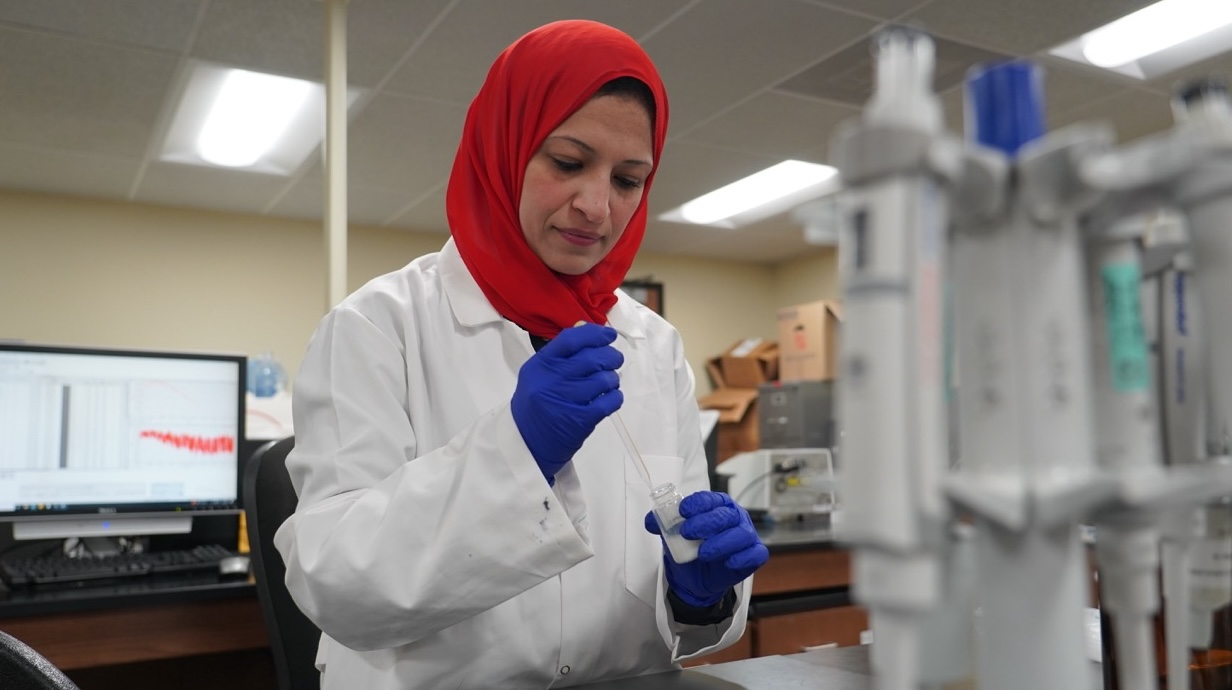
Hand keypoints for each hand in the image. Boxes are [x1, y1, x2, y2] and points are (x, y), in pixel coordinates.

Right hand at [511, 323, 623, 483]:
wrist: (526, 444)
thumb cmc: (536, 406)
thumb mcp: (538, 375)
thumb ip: (561, 354)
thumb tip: (587, 330)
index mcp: (541, 365)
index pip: (572, 339)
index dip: (595, 334)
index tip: (608, 335)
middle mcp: (552, 380)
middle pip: (593, 358)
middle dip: (611, 356)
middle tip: (614, 359)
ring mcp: (566, 400)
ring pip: (604, 379)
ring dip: (613, 379)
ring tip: (609, 382)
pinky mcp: (580, 420)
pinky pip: (609, 401)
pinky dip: (615, 397)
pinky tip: (609, 397)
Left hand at [644, 491, 768, 606]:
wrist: (697, 576)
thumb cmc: (690, 548)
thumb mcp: (672, 535)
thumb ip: (662, 525)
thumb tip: (650, 521)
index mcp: (717, 505)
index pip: (710, 499)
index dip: (698, 503)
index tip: (683, 511)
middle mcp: (734, 516)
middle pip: (725, 515)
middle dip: (706, 522)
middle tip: (687, 532)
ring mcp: (746, 535)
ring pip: (741, 534)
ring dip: (721, 543)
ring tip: (703, 553)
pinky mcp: (753, 554)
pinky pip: (755, 553)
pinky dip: (743, 557)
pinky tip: (728, 562)